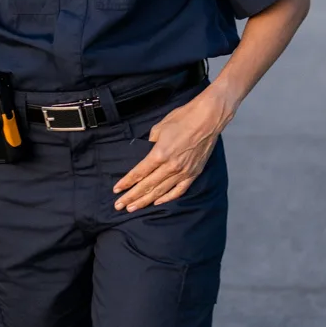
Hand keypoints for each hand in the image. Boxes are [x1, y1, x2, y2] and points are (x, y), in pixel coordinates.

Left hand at [113, 86, 233, 211]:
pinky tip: (157, 202)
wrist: (208, 118)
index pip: (139, 172)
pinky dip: (167, 198)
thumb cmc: (183, 118)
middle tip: (119, 206)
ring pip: (161, 191)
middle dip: (131, 197)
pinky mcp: (193, 173)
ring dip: (145, 201)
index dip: (126, 182)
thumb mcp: (159, 127)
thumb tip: (146, 151)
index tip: (116, 190)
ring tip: (133, 208)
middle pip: (147, 186)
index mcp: (160, 154)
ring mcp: (183, 172)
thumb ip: (150, 143)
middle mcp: (170, 166)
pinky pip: (178, 190)